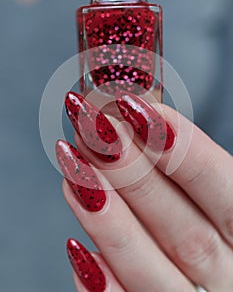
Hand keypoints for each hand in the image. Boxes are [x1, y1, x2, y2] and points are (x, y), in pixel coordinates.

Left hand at [56, 91, 232, 291]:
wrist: (215, 281)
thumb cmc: (213, 225)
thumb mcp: (213, 195)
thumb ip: (190, 173)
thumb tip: (145, 124)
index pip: (228, 196)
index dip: (188, 154)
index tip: (142, 112)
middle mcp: (227, 275)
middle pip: (187, 233)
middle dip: (138, 178)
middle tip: (99, 130)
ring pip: (154, 273)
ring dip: (110, 221)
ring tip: (75, 166)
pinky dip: (104, 286)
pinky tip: (77, 248)